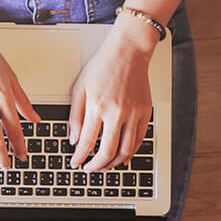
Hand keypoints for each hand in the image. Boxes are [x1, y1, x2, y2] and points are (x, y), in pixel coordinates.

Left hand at [69, 21, 156, 171]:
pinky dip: (130, 153)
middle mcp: (117, 112)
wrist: (129, 51)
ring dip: (113, 163)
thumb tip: (74, 140)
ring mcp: (134, 113)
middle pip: (107, 152)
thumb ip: (76, 117)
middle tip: (89, 169)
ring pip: (126, 151)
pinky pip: (139, 140)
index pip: (87, 142)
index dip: (79, 158)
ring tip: (104, 166)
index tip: (75, 163)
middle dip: (96, 166)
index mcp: (97, 106)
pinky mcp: (145, 112)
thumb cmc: (103, 66)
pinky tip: (122, 157)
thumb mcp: (80, 88)